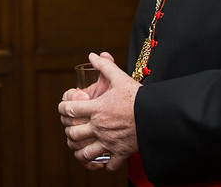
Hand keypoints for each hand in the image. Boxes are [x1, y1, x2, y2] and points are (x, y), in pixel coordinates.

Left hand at [58, 52, 141, 170]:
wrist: (157, 116)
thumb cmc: (138, 97)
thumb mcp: (121, 78)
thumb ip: (105, 66)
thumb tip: (93, 55)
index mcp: (96, 109)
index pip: (69, 109)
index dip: (62, 108)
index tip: (64, 108)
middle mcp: (99, 127)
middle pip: (73, 133)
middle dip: (69, 131)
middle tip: (72, 128)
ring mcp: (108, 142)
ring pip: (85, 153)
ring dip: (81, 152)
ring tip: (82, 148)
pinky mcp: (121, 153)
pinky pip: (109, 165)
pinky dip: (106, 165)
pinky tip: (105, 161)